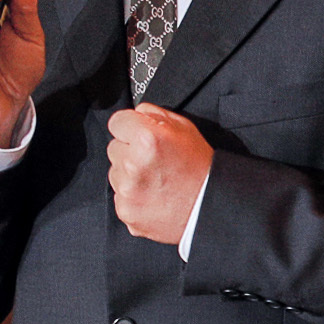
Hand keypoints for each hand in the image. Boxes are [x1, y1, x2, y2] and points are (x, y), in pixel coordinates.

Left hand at [107, 103, 213, 244]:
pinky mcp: (126, 210)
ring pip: (115, 173)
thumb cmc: (201, 169)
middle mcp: (133, 164)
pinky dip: (133, 196)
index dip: (130, 127)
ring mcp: (128, 190)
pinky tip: (153, 196)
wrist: (209, 206)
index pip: (117, 122)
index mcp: (147, 138)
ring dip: (130, 175)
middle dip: (130, 152)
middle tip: (155, 161)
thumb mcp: (185, 129)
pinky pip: (119, 196)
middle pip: (114, 148)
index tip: (138, 135)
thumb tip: (136, 113)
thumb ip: (154, 115)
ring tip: (156, 180)